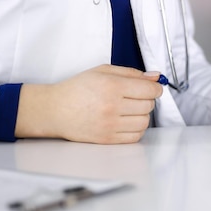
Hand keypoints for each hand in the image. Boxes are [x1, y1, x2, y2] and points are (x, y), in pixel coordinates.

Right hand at [15, 65, 162, 143]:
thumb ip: (132, 73)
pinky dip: (136, 129)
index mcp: (112, 86)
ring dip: (142, 115)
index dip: (155, 88)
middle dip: (146, 100)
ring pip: (144, 122)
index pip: (150, 90)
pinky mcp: (107, 139)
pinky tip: (126, 121)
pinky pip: (135, 136)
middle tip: (135, 97)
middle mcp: (112, 106)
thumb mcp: (103, 71)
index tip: (151, 88)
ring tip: (129, 109)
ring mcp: (109, 125)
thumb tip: (155, 77)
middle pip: (149, 106)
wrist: (55, 110)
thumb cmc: (78, 89)